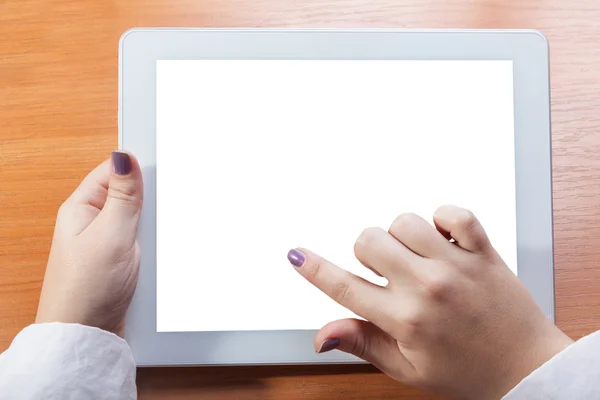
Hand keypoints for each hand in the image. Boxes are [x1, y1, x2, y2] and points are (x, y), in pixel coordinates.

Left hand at [36, 151, 142, 335]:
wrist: (87, 336)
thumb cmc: (85, 289)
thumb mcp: (110, 235)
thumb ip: (123, 196)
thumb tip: (125, 156)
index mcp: (82, 207)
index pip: (113, 172)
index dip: (138, 168)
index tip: (163, 171)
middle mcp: (93, 222)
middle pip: (130, 195)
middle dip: (150, 201)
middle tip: (159, 213)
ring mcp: (108, 241)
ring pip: (140, 219)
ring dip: (153, 225)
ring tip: (157, 238)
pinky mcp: (121, 259)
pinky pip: (143, 240)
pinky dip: (154, 242)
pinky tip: (159, 250)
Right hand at [288, 205, 572, 399]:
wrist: (527, 368)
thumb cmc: (467, 372)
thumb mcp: (407, 370)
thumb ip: (362, 344)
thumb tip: (322, 335)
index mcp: (405, 320)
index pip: (344, 287)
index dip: (314, 269)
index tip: (296, 255)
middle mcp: (427, 287)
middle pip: (369, 241)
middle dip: (367, 254)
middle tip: (385, 272)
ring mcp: (456, 265)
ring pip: (404, 222)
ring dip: (401, 236)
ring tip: (417, 258)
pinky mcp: (482, 251)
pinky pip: (454, 212)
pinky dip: (443, 218)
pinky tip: (443, 239)